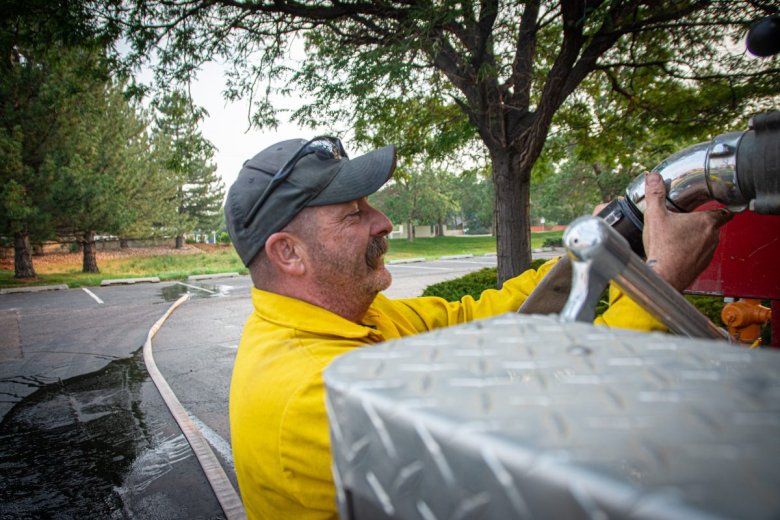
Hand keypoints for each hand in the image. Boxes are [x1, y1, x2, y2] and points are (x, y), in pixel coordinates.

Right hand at [642, 171, 732, 290]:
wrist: (663, 277)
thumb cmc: (662, 248)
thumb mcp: (655, 216)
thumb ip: (655, 194)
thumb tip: (652, 176)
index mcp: (706, 222)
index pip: (724, 212)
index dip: (721, 208)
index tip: (714, 206)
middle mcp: (712, 237)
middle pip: (713, 226)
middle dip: (701, 223)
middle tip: (684, 221)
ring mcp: (709, 253)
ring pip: (707, 241)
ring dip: (696, 238)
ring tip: (678, 237)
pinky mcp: (702, 266)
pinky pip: (700, 255)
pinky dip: (692, 252)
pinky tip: (676, 252)